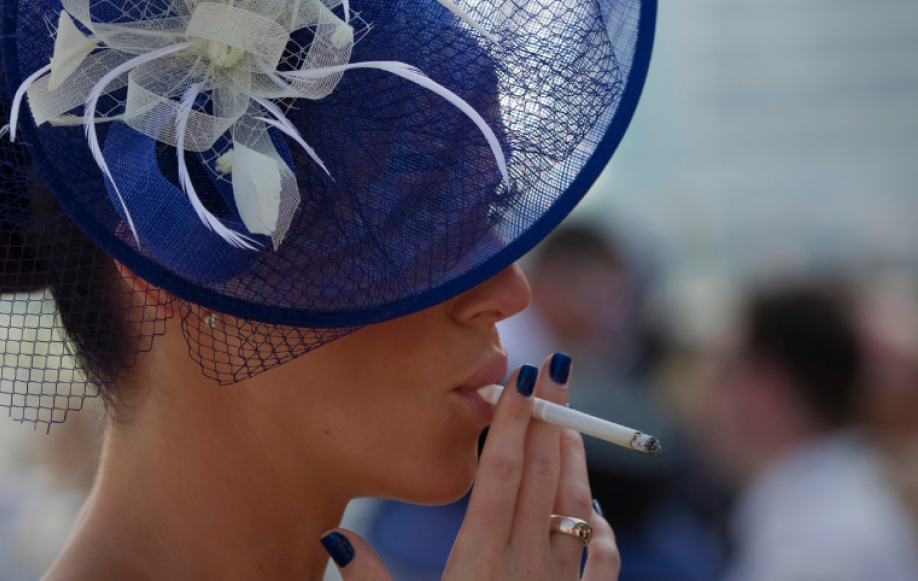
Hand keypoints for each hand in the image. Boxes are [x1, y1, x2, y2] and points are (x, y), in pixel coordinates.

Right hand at [322, 355, 619, 579]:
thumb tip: (333, 537)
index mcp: (477, 566)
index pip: (500, 476)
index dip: (514, 422)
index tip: (525, 376)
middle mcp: (524, 572)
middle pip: (541, 479)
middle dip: (550, 420)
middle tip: (556, 370)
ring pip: (573, 511)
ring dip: (573, 462)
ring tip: (569, 423)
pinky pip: (599, 563)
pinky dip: (595, 526)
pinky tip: (589, 509)